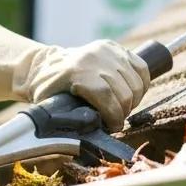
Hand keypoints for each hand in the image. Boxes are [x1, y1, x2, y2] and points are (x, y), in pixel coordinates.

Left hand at [0, 25, 150, 126]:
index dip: (114, 115)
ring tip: (123, 108)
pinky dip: (142, 83)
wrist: (43, 64)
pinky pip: (140, 67)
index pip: (105, 95)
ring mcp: (106, 50)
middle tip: (117, 121)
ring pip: (135, 81)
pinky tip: (133, 94)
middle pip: (123, 90)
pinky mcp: (114, 47)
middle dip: (124, 111)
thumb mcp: (47, 104)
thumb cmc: (45, 89)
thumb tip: (74, 138)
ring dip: (134, 99)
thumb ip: (61, 118)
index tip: (113, 127)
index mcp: (76, 71)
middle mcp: (93, 57)